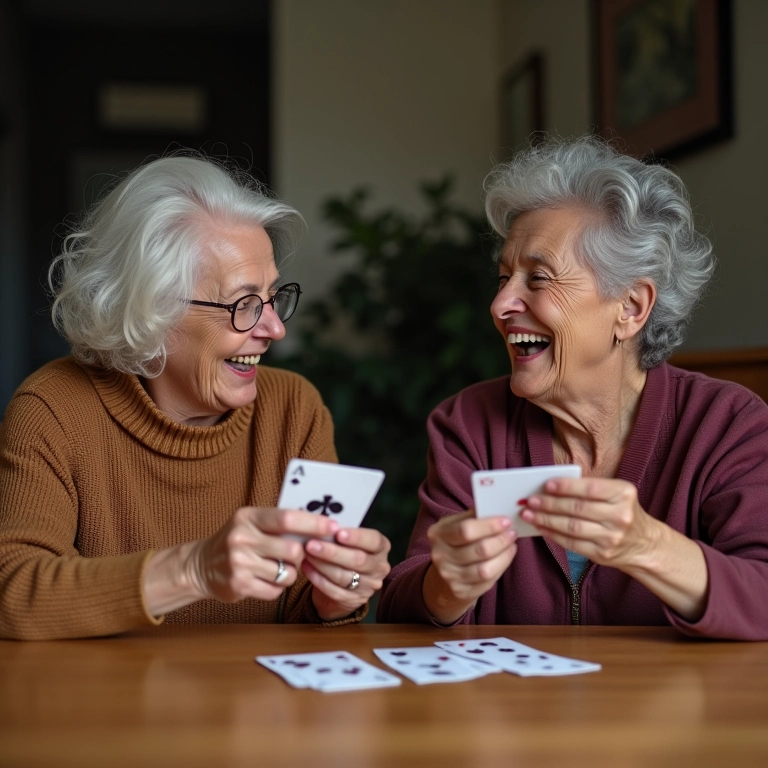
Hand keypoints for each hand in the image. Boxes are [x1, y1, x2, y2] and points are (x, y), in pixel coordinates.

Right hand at [184, 506, 339, 603]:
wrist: (200, 565)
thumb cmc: (236, 540)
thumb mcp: (251, 522)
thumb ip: (279, 522)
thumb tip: (319, 524)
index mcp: (248, 516)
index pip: (287, 517)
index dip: (313, 523)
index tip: (332, 527)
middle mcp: (242, 538)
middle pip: (292, 549)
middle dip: (300, 555)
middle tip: (296, 555)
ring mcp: (239, 563)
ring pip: (287, 573)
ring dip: (289, 574)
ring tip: (276, 567)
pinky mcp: (239, 585)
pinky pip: (275, 590)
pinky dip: (276, 587)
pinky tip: (264, 579)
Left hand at [302, 527, 391, 620]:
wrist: (344, 584)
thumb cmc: (345, 552)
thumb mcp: (350, 541)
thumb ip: (341, 534)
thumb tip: (322, 526)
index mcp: (381, 548)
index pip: (374, 541)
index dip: (357, 537)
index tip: (338, 533)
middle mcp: (379, 568)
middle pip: (358, 560)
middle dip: (332, 552)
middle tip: (311, 544)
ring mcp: (368, 587)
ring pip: (343, 576)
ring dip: (322, 565)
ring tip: (305, 554)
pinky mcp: (354, 601)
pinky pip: (333, 590)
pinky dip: (317, 578)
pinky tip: (306, 567)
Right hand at [423, 511, 517, 623]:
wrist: (442, 579)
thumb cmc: (455, 544)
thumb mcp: (456, 526)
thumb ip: (472, 516)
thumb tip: (496, 504)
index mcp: (437, 534)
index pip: (466, 530)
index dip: (489, 526)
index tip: (506, 521)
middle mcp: (440, 556)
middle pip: (479, 550)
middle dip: (501, 540)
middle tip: (512, 533)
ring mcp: (449, 576)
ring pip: (485, 569)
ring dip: (504, 555)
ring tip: (511, 544)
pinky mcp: (461, 592)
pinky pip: (487, 582)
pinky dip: (501, 567)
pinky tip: (505, 557)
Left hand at [520, 477, 658, 569]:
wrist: (644, 544)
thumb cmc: (622, 512)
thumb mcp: (616, 494)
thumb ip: (590, 489)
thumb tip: (551, 487)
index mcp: (623, 494)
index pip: (590, 488)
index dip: (566, 487)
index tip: (546, 485)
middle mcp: (620, 516)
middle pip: (577, 508)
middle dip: (550, 504)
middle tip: (531, 500)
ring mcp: (612, 537)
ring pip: (572, 527)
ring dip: (546, 520)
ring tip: (529, 514)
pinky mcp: (602, 554)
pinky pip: (572, 543)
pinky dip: (553, 535)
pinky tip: (541, 527)